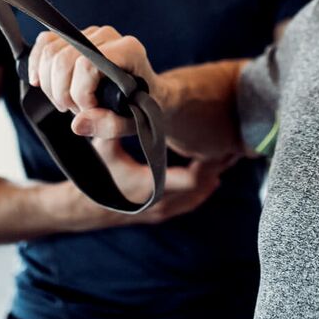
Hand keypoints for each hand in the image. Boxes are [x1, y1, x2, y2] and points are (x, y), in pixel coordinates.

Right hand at [28, 25, 159, 138]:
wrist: (146, 91)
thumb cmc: (141, 105)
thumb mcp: (133, 122)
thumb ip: (110, 125)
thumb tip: (78, 123)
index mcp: (129, 50)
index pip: (87, 65)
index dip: (80, 93)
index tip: (89, 110)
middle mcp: (109, 36)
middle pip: (64, 59)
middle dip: (63, 93)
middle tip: (76, 110)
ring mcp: (90, 34)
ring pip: (51, 52)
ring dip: (50, 85)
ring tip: (68, 101)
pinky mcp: (75, 36)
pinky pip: (45, 42)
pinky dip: (37, 64)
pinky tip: (41, 83)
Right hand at [93, 140, 234, 223]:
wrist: (87, 208)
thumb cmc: (96, 177)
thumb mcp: (103, 152)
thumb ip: (110, 131)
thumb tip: (112, 108)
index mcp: (151, 188)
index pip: (192, 180)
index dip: (209, 163)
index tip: (219, 144)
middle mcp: (161, 202)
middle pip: (202, 187)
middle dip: (216, 167)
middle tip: (231, 146)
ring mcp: (163, 209)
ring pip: (198, 195)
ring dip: (211, 177)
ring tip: (226, 156)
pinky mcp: (162, 210)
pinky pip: (191, 201)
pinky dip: (203, 187)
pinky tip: (213, 174)